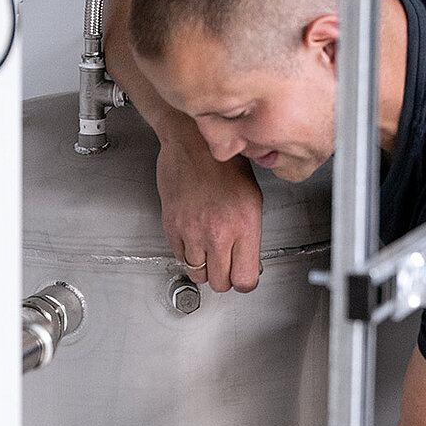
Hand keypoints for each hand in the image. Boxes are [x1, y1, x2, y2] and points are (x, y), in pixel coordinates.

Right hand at [156, 141, 263, 292]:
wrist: (192, 143)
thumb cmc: (224, 163)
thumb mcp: (252, 198)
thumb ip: (251, 233)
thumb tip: (250, 260)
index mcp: (244, 225)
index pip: (246, 279)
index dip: (246, 281)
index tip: (245, 276)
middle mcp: (218, 232)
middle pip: (220, 283)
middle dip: (225, 278)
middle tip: (227, 266)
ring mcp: (192, 231)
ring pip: (198, 274)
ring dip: (205, 268)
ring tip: (210, 252)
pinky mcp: (172, 226)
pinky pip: (180, 256)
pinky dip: (188, 253)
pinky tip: (195, 238)